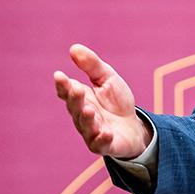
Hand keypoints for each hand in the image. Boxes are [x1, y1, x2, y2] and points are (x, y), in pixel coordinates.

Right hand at [53, 44, 151, 158]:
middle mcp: (82, 116)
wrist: (134, 127)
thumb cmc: (116, 102)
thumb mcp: (107, 79)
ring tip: (90, 110)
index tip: (60, 75)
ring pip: (85, 126)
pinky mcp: (104, 145)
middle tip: (78, 90)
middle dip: (75, 99)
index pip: (66, 92)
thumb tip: (73, 48)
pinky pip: (100, 144)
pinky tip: (106, 133)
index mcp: (80, 98)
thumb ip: (92, 65)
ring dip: (86, 119)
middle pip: (75, 108)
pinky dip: (102, 139)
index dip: (62, 85)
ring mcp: (92, 132)